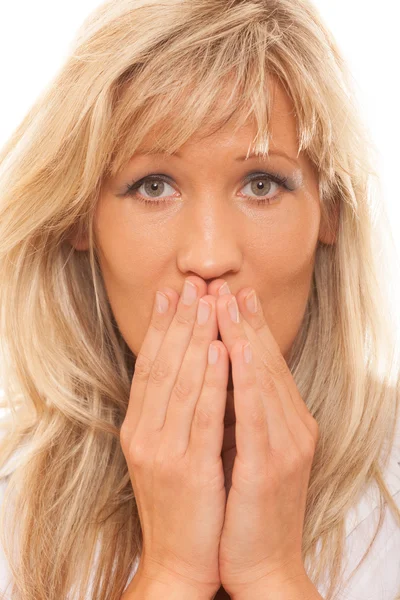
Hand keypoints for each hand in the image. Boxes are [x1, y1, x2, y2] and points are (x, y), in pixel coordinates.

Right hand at [120, 276, 229, 598]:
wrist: (179, 561)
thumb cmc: (179, 504)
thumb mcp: (165, 453)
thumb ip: (170, 414)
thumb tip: (186, 368)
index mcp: (137, 429)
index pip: (148, 367)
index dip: (160, 328)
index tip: (171, 293)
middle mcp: (143, 435)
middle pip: (162, 366)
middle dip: (179, 322)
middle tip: (191, 283)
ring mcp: (164, 452)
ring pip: (182, 383)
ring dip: (197, 339)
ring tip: (209, 303)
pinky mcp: (190, 469)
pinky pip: (203, 416)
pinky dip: (212, 381)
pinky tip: (222, 351)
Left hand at [208, 280, 319, 597]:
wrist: (260, 566)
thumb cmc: (246, 509)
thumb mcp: (246, 453)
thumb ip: (240, 415)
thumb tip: (217, 376)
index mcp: (285, 424)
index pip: (264, 365)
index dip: (247, 327)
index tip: (229, 295)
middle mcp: (291, 427)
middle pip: (265, 362)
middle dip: (243, 320)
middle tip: (225, 284)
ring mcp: (285, 445)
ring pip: (262, 377)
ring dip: (242, 335)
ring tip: (226, 301)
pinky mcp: (271, 465)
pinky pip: (256, 412)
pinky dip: (245, 377)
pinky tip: (234, 348)